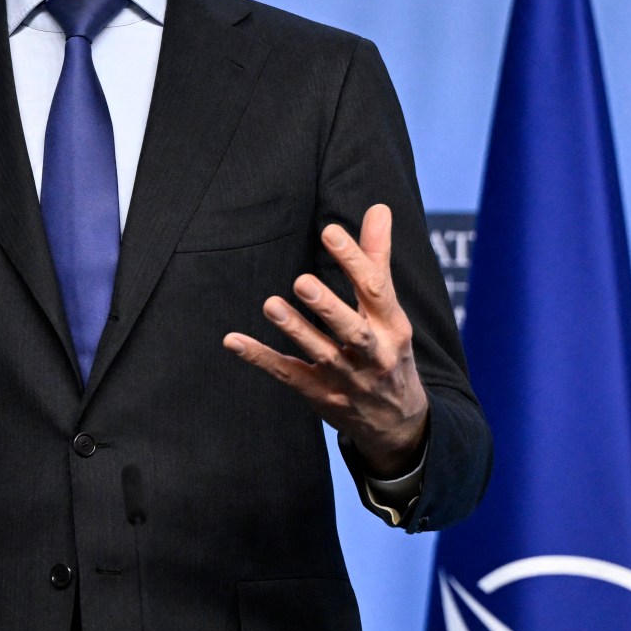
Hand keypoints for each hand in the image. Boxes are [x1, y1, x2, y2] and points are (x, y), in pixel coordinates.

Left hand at [222, 204, 428, 474]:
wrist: (397, 422)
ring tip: (272, 305)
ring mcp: (345, 378)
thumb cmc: (389, 350)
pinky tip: (233, 341)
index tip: (329, 232)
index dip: (354, 260)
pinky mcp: (319, 394)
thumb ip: (377, 259)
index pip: (377, 290)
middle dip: (329, 307)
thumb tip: (378, 208)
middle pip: (353, 330)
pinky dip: (260, 358)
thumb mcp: (390, 310)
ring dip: (296, 330)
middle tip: (302, 281)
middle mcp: (373, 354)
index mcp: (392, 326)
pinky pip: (288, 375)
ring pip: (320, 354)